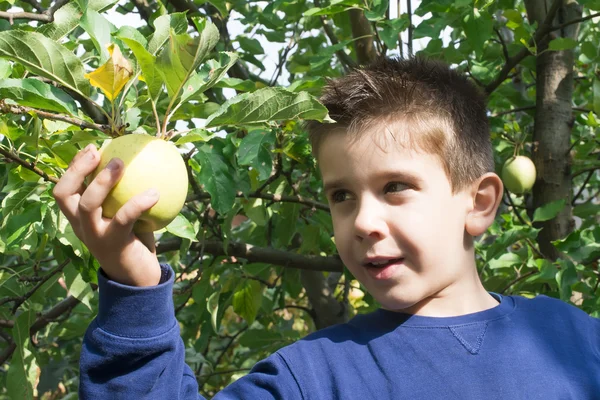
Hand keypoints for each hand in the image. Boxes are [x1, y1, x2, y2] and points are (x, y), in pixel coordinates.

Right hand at [53, 144, 161, 286]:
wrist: (138, 278)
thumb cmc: (134, 241)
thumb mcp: (128, 216)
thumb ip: (128, 196)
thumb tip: (145, 165)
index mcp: (79, 218)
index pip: (64, 189)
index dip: (73, 167)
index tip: (92, 148)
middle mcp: (81, 226)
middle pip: (64, 194)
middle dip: (77, 169)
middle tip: (98, 151)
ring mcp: (94, 236)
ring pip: (87, 204)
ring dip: (102, 181)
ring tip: (120, 163)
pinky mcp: (114, 243)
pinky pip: (124, 218)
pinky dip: (139, 203)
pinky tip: (155, 192)